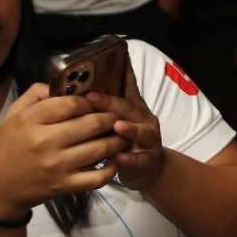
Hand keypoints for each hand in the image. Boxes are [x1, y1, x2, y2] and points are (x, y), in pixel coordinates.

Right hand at [0, 84, 124, 217]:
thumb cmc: (7, 146)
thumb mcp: (14, 114)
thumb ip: (37, 94)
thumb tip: (64, 83)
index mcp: (31, 120)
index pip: (72, 103)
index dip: (90, 101)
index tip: (97, 103)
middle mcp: (45, 141)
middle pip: (92, 124)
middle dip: (110, 119)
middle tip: (117, 118)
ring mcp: (57, 165)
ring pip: (100, 149)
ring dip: (117, 141)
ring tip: (122, 136)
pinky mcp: (64, 185)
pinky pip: (98, 177)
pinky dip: (112, 169)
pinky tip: (114, 161)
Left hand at [84, 65, 164, 190]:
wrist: (148, 165)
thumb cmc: (126, 136)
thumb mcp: (119, 114)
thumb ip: (108, 98)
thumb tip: (88, 77)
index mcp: (133, 105)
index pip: (125, 86)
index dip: (116, 76)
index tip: (99, 72)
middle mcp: (143, 118)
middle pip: (129, 108)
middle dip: (111, 103)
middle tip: (92, 98)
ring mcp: (148, 138)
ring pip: (141, 131)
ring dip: (130, 129)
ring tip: (117, 126)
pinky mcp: (148, 159)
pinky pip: (139, 159)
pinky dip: (130, 159)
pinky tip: (120, 158)